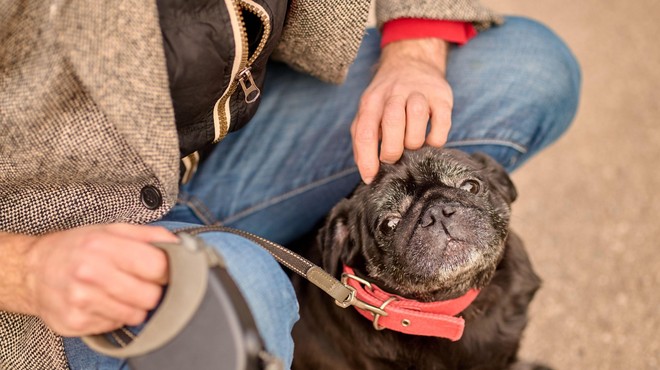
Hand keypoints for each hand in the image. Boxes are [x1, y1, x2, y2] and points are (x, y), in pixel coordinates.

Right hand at [23, 224, 177, 335]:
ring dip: (135, 306)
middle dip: (151, 290)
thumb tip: (178, 244)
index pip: (157, 266)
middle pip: (150, 295)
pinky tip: (103, 302)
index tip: (160, 271)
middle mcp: (90, 273)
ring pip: (136, 315)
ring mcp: (81, 301)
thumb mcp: (111, 230)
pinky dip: (115, 316)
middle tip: (140, 283)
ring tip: (120, 292)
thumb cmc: (75, 248)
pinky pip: (116, 325)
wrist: (32, 271)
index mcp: (103, 246)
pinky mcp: (75, 322)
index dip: (166, 270)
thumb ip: (148, 235)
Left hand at [351, 38, 452, 182]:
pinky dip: (436, 139)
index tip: (371, 178)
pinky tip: (430, 141)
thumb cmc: (387, 98)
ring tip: (411, 146)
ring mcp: (419, 92)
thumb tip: (367, 173)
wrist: (411, 61)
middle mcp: (394, 93)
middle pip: (392, 122)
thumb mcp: (368, 111)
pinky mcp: (441, 96)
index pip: (365, 132)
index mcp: (371, 101)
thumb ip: (363, 138)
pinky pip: (441, 122)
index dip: (367, 159)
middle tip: (394, 158)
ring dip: (414, 141)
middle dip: (392, 150)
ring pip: (417, 117)